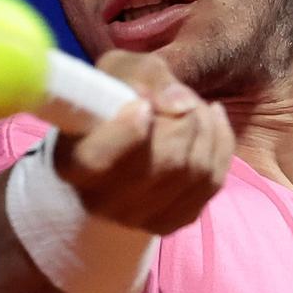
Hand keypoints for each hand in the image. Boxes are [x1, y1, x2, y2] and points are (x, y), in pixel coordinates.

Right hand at [53, 50, 234, 234]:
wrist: (123, 136)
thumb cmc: (112, 99)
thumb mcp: (119, 71)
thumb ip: (145, 77)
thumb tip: (179, 104)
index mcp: (73, 163)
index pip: (98, 160)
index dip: (128, 132)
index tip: (144, 104)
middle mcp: (100, 201)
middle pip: (166, 162)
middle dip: (185, 118)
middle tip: (182, 96)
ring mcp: (139, 218)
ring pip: (196, 172)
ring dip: (205, 127)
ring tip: (193, 105)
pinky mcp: (173, 222)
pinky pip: (214, 182)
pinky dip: (220, 142)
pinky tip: (210, 119)